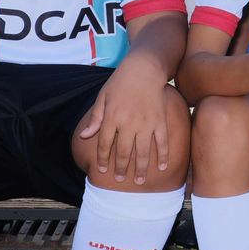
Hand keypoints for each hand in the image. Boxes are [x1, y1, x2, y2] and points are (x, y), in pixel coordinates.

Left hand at [79, 58, 171, 184]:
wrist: (144, 68)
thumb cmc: (120, 82)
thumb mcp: (102, 97)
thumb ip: (95, 118)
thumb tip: (85, 136)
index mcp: (112, 117)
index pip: (104, 144)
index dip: (102, 159)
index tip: (102, 170)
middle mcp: (128, 123)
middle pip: (123, 152)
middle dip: (120, 168)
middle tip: (119, 179)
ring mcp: (146, 123)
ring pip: (143, 152)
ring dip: (140, 168)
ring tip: (139, 181)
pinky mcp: (160, 121)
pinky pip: (162, 142)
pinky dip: (163, 155)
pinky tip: (163, 167)